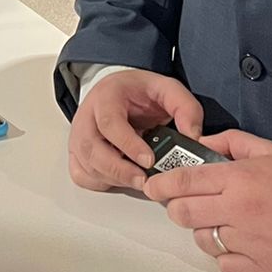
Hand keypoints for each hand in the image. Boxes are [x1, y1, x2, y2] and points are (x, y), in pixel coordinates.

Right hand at [66, 68, 202, 192]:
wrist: (120, 90)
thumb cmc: (140, 92)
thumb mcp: (167, 89)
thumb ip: (186, 108)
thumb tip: (194, 137)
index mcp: (107, 96)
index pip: (109, 122)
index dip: (127, 144)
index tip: (148, 159)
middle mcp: (87, 116)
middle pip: (92, 148)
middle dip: (119, 170)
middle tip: (144, 180)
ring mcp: (79, 136)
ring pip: (87, 165)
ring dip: (113, 178)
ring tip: (139, 179)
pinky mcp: (77, 152)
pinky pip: (81, 175)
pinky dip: (100, 182)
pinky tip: (120, 178)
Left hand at [144, 129, 271, 271]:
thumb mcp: (271, 151)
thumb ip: (234, 142)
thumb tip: (203, 141)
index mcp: (239, 180)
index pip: (185, 181)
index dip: (162, 184)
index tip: (152, 185)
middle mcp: (238, 211)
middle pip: (183, 214)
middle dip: (178, 208)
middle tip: (187, 205)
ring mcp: (248, 243)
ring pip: (203, 240)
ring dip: (206, 231)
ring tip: (224, 224)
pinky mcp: (260, 270)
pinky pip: (225, 265)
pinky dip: (228, 256)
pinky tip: (242, 244)